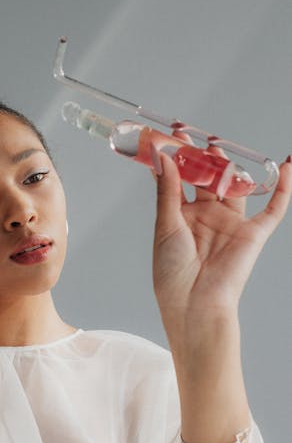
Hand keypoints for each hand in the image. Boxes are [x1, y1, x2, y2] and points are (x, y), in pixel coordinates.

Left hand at [151, 132, 291, 319]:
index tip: (169, 137)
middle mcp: (207, 218)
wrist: (195, 305)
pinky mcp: (253, 234)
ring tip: (217, 147)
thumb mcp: (166, 226)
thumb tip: (162, 157)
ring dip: (229, 167)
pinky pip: (273, 209)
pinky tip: (287, 165)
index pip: (179, 182)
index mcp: (182, 219)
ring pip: (234, 188)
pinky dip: (283, 188)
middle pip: (207, 181)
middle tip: (191, 137)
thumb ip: (167, 190)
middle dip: (201, 159)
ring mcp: (231, 224)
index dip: (175, 160)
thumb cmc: (173, 273)